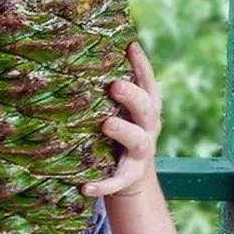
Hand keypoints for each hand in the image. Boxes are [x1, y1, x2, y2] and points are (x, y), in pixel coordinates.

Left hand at [82, 41, 162, 197]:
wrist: (131, 178)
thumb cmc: (120, 131)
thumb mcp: (122, 110)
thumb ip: (115, 87)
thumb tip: (90, 47)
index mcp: (146, 109)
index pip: (148, 84)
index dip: (142, 65)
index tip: (130, 46)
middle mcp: (147, 129)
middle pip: (147, 109)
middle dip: (132, 96)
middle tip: (114, 85)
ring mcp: (140, 155)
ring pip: (138, 142)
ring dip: (123, 132)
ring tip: (106, 124)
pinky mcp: (128, 178)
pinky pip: (115, 182)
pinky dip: (102, 185)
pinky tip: (84, 187)